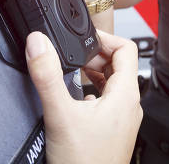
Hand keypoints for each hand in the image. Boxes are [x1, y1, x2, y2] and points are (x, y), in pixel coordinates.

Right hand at [26, 30, 141, 163]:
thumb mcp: (61, 114)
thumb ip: (48, 76)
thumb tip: (39, 43)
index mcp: (126, 95)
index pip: (127, 48)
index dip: (105, 37)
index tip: (82, 37)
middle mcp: (129, 106)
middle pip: (119, 64)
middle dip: (94, 55)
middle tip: (71, 54)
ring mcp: (123, 120)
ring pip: (112, 83)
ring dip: (93, 72)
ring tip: (71, 70)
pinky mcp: (113, 131)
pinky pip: (107, 101)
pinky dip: (92, 90)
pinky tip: (74, 98)